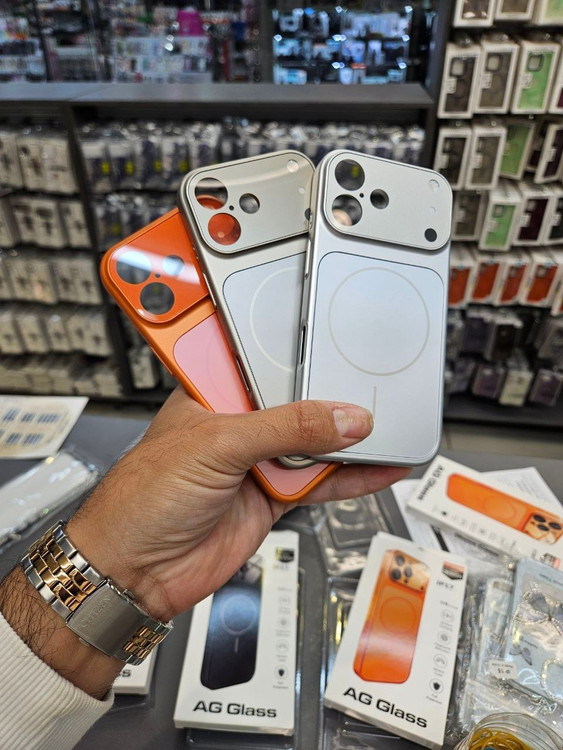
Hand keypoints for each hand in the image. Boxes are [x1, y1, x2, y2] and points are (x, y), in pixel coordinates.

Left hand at [69, 388, 409, 622]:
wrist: (135, 572)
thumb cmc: (143, 499)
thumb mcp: (217, 445)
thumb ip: (285, 429)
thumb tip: (342, 418)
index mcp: (213, 394)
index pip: (266, 363)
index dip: (302, 354)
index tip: (342, 341)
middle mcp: (237, 425)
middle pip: (299, 404)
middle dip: (336, 398)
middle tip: (379, 387)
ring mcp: (256, 463)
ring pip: (315, 445)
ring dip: (351, 440)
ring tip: (393, 427)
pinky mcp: (271, 498)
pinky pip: (320, 484)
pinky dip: (352, 479)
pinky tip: (380, 469)